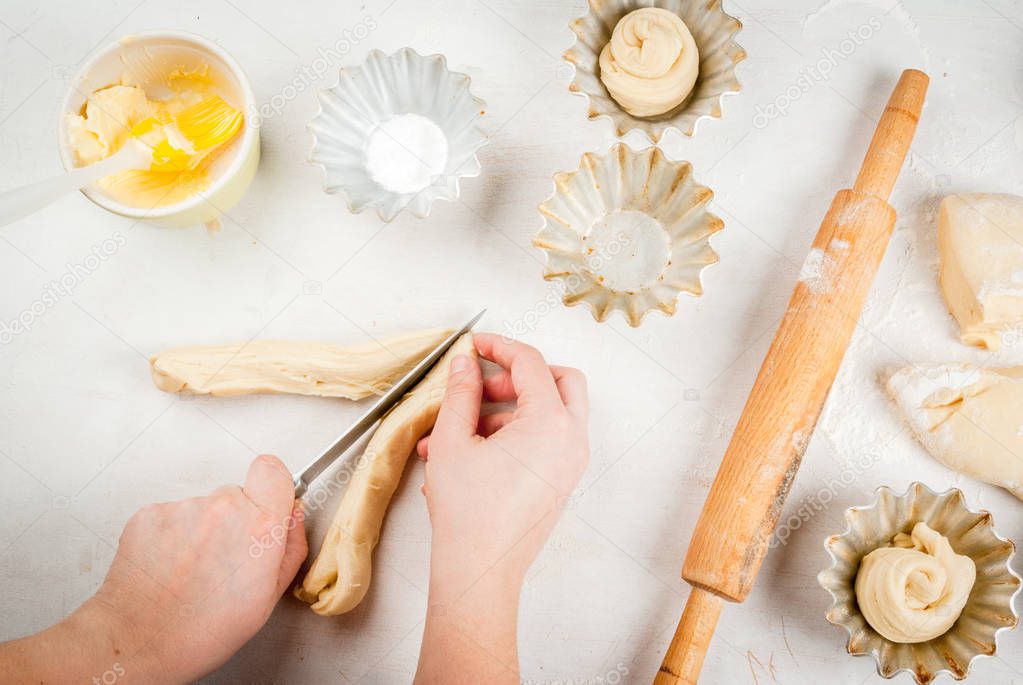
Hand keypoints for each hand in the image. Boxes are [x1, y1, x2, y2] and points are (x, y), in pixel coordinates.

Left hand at [0, 455, 306, 683]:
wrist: (140, 642)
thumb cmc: (204, 630)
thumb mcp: (269, 597)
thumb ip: (290, 546)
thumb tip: (291, 515)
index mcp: (260, 527)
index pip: (272, 470)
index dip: (271, 486)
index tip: (266, 502)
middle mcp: (222, 509)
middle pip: (235, 494)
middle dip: (234, 519)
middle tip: (224, 558)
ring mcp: (182, 509)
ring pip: (201, 507)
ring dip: (200, 530)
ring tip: (191, 570)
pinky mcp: (149, 514)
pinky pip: (170, 515)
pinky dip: (171, 536)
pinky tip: (169, 567)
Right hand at [415, 333, 588, 683]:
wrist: (479, 572)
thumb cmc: (468, 515)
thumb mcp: (453, 441)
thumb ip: (460, 392)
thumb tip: (464, 364)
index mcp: (551, 423)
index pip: (531, 363)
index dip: (499, 346)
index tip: (475, 344)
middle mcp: (572, 440)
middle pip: (561, 381)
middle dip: (519, 375)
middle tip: (481, 384)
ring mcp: (571, 463)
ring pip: (553, 412)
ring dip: (509, 410)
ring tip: (459, 430)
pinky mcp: (562, 482)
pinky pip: (547, 441)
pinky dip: (516, 435)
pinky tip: (470, 452)